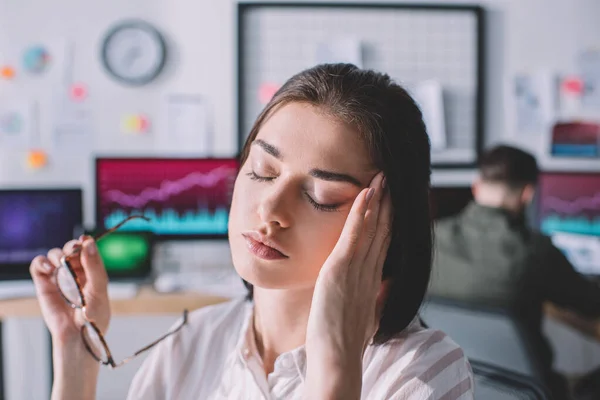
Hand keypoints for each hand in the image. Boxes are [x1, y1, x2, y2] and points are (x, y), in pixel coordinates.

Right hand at [30, 237, 110, 345]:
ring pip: (55, 254)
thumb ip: (94, 266)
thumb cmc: (93, 317)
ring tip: (61, 264)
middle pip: (71, 249)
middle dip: (71, 246)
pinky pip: (38, 266)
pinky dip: (41, 262)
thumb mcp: (99, 289)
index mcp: (93, 272)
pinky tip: (49, 267)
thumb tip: (88, 243)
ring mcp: (60, 278)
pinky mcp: (44, 285)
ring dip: (57, 254)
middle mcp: (76, 272)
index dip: (86, 243)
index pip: (88, 250)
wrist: (77, 338)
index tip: (84, 241)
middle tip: (73, 250)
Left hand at [305, 172, 391, 396]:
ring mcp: (357, 270)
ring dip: (377, 200)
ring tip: (381, 176)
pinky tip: (365, 193)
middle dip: (387, 203)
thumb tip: (381, 288)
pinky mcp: (341, 270)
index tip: (393, 201)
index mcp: (374, 280)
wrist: (339, 359)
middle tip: (391, 178)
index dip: (390, 219)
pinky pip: (354, 236)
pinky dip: (360, 213)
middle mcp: (371, 272)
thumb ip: (374, 298)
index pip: (384, 243)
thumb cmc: (346, 342)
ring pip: (372, 228)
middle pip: (383, 230)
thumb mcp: (366, 316)